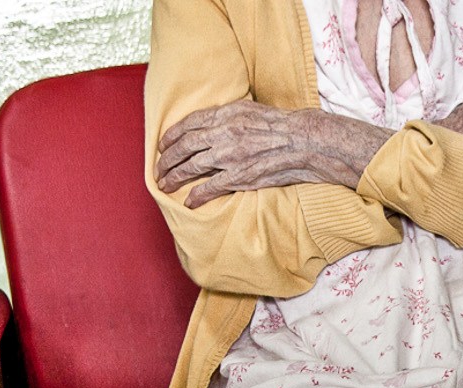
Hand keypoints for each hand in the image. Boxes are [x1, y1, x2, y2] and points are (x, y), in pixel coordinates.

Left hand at [157, 101, 390, 207]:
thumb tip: (214, 123)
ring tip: (164, 185)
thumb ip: (229, 116)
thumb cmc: (282, 126)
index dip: (171, 136)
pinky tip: (188, 201)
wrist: (304, 141)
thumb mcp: (251, 110)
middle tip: (157, 168)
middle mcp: (223, 133)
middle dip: (166, 159)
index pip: (188, 124)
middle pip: (184, 146)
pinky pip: (209, 188)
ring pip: (191, 167)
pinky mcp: (238, 176)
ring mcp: (229, 156)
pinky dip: (195, 195)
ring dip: (173, 177)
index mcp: (225, 114)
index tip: (162, 145)